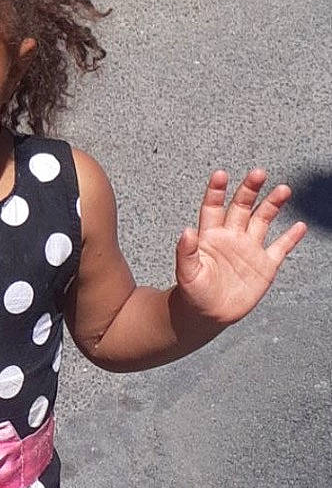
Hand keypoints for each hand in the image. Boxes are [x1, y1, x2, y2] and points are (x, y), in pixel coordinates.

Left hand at [175, 170, 305, 325]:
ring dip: (272, 204)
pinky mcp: (264, 266)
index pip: (213, 207)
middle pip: (242, 207)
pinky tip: (300, 226)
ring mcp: (249, 249)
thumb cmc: (193, 292)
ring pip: (263, 220)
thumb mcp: (186, 273)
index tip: (221, 175)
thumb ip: (186, 252)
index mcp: (210, 235)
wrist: (208, 314)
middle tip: (258, 173)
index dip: (217, 191)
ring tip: (283, 189)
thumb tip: (186, 231)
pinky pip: (280, 248)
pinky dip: (291, 238)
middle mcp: (231, 236)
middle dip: (250, 189)